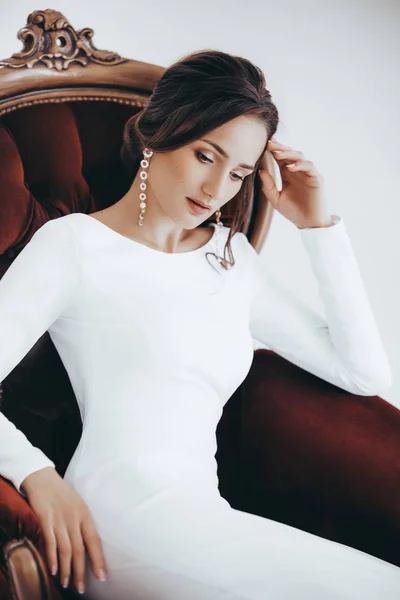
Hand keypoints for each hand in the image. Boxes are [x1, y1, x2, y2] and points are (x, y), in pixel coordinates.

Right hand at [21, 467, 105, 593]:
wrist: (43, 477)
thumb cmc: (62, 492)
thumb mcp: (78, 504)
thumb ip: (83, 522)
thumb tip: (89, 543)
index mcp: (85, 514)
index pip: (94, 540)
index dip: (98, 559)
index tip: (102, 576)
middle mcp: (74, 518)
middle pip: (79, 549)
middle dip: (81, 571)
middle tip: (81, 588)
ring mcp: (59, 519)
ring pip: (65, 549)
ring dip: (66, 569)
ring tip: (67, 583)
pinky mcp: (45, 519)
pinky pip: (50, 542)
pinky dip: (52, 558)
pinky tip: (54, 570)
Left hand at [258, 138, 332, 228]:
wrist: (307, 223)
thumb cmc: (293, 211)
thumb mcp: (276, 199)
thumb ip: (268, 186)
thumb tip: (261, 171)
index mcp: (287, 174)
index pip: (280, 159)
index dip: (272, 151)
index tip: (263, 144)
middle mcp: (298, 171)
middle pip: (289, 154)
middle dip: (279, 148)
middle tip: (269, 144)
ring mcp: (307, 173)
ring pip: (299, 156)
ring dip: (288, 154)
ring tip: (277, 154)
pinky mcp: (316, 178)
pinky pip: (309, 166)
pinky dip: (300, 165)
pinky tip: (290, 167)